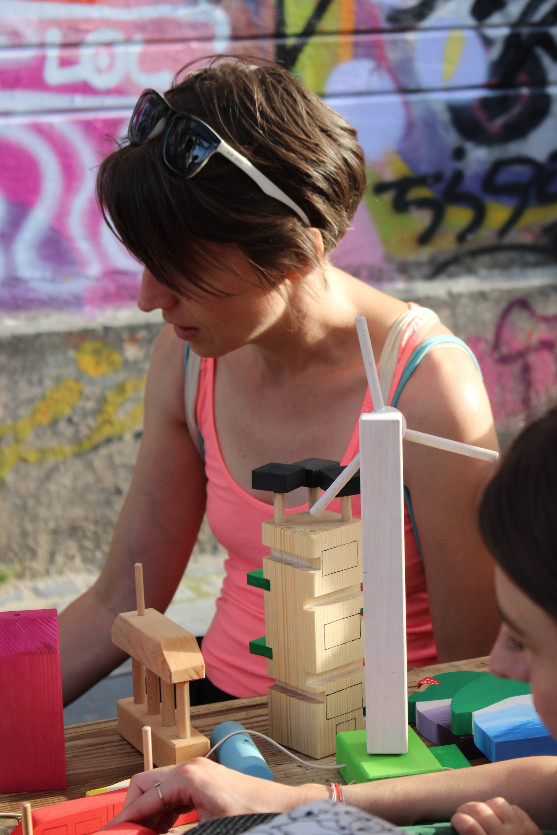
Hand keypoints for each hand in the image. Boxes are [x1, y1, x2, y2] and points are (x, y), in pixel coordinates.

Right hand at [106, 758, 317, 830]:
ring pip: (157, 790)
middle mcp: (190, 768)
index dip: (124, 821)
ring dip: (147, 815)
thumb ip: (174, 834)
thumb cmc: (255, 818)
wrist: (285, 810)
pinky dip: (162, 812)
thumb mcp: (209, 831)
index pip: (142, 797)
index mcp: (188, 777)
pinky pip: (173, 794)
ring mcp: (198, 772)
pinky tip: (163, 831)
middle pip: (145, 786)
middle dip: (132, 813)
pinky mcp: (205, 781)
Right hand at [451, 797, 541, 833]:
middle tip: (462, 816)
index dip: (457, 820)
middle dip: (465, 809)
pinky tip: (499, 819)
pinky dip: (504, 811)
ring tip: (481, 817)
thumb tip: (457, 828)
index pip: (468, 825)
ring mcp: (521, 831)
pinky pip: (513, 808)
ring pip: (497, 803)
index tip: (455, 823)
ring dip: (486, 807)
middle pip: (479, 809)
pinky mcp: (532, 828)